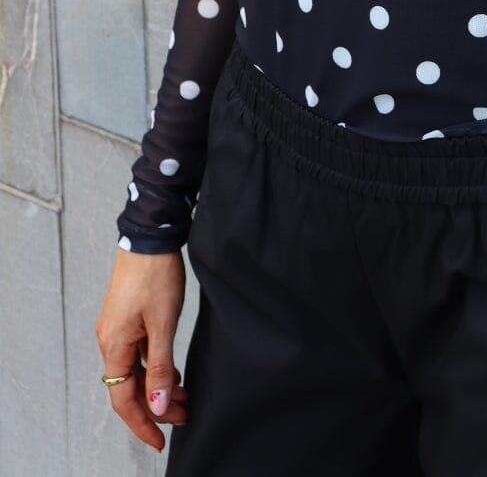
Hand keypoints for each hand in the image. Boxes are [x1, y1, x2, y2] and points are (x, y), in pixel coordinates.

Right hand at [96, 247, 189, 450]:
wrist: (150, 236)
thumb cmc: (156, 275)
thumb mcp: (163, 324)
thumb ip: (159, 366)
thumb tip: (156, 405)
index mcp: (114, 345)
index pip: (123, 399)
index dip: (142, 423)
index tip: (160, 441)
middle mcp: (111, 340)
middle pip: (130, 386)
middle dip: (156, 406)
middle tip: (184, 416)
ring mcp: (119, 329)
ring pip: (137, 370)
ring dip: (158, 386)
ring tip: (184, 397)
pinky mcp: (128, 318)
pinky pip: (139, 353)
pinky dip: (156, 366)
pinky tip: (174, 371)